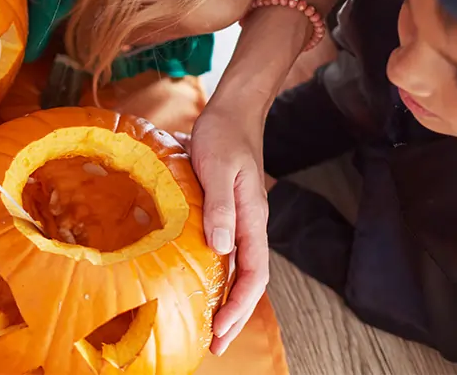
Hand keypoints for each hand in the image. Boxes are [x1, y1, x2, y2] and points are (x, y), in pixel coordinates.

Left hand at [188, 101, 269, 355]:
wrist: (232, 112)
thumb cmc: (224, 135)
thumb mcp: (217, 167)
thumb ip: (220, 206)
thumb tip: (221, 247)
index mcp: (253, 218)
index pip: (253, 273)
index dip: (239, 304)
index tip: (222, 327)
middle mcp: (250, 225)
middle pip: (250, 281)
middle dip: (235, 315)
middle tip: (216, 344)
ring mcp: (241, 221)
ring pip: (240, 270)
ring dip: (227, 301)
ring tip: (210, 327)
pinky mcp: (228, 214)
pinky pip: (228, 254)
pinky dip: (220, 277)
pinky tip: (203, 286)